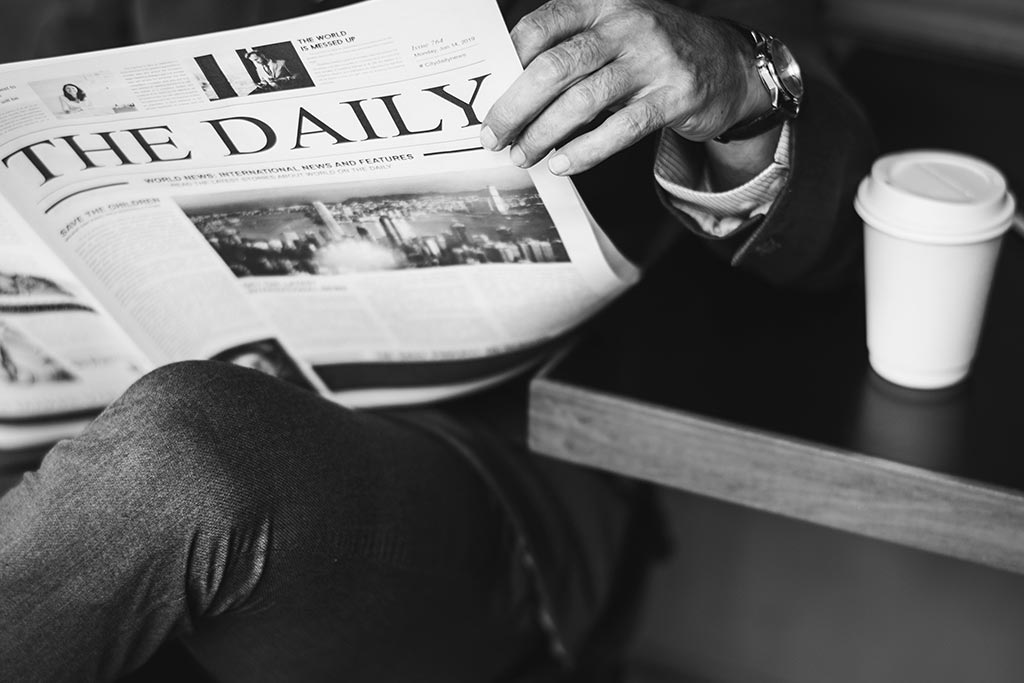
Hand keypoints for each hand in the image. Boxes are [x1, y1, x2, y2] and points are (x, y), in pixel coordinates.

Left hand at [481, 0, 767, 174]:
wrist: (728, 64)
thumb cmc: (654, 52)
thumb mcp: (614, 32)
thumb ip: (571, 50)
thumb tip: (509, 90)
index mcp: (603, 5)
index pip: (543, 24)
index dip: (508, 58)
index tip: (484, 92)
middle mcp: (626, 26)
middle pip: (555, 67)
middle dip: (515, 106)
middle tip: (492, 136)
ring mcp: (651, 62)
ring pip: (583, 101)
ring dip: (544, 134)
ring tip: (523, 155)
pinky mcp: (672, 98)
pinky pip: (620, 129)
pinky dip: (585, 151)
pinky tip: (562, 164)